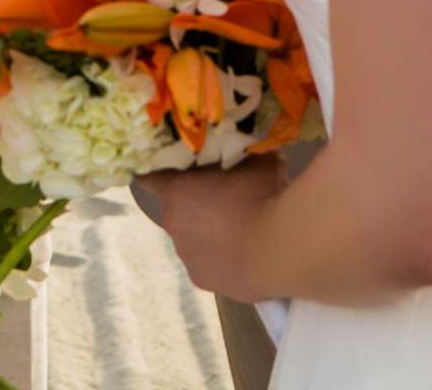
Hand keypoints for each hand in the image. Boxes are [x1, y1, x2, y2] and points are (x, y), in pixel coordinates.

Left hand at [132, 159, 286, 302]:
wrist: (280, 248)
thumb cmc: (262, 195)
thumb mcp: (255, 161)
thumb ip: (242, 154)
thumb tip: (246, 150)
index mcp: (175, 192)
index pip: (152, 178)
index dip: (165, 174)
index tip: (177, 170)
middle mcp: (172, 225)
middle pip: (177, 211)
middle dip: (196, 205)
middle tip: (226, 201)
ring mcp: (187, 257)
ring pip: (193, 241)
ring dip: (209, 235)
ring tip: (242, 232)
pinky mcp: (203, 282)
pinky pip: (210, 265)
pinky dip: (222, 260)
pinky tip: (245, 255)